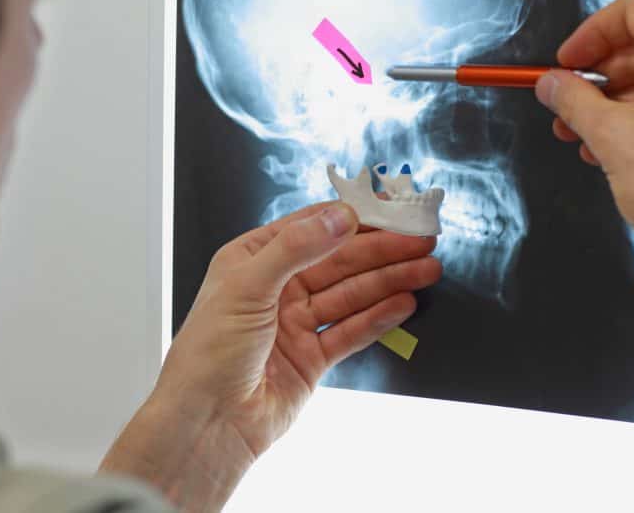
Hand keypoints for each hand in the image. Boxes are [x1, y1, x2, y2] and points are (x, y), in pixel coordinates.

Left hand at [101, 202, 440, 510]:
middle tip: (421, 240)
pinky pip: (352, 330)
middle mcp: (275, 287)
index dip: (353, 217)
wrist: (207, 424)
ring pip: (351, 293)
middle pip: (339, 260)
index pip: (311, 227)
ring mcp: (295, 323)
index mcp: (252, 259)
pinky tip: (404, 303)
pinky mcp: (311, 356)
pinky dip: (380, 317)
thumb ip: (296, 248)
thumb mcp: (247, 287)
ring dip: (389, 280)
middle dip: (382, 250)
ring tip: (426, 269)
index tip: (391, 209)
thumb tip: (339, 216)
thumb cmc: (207, 354)